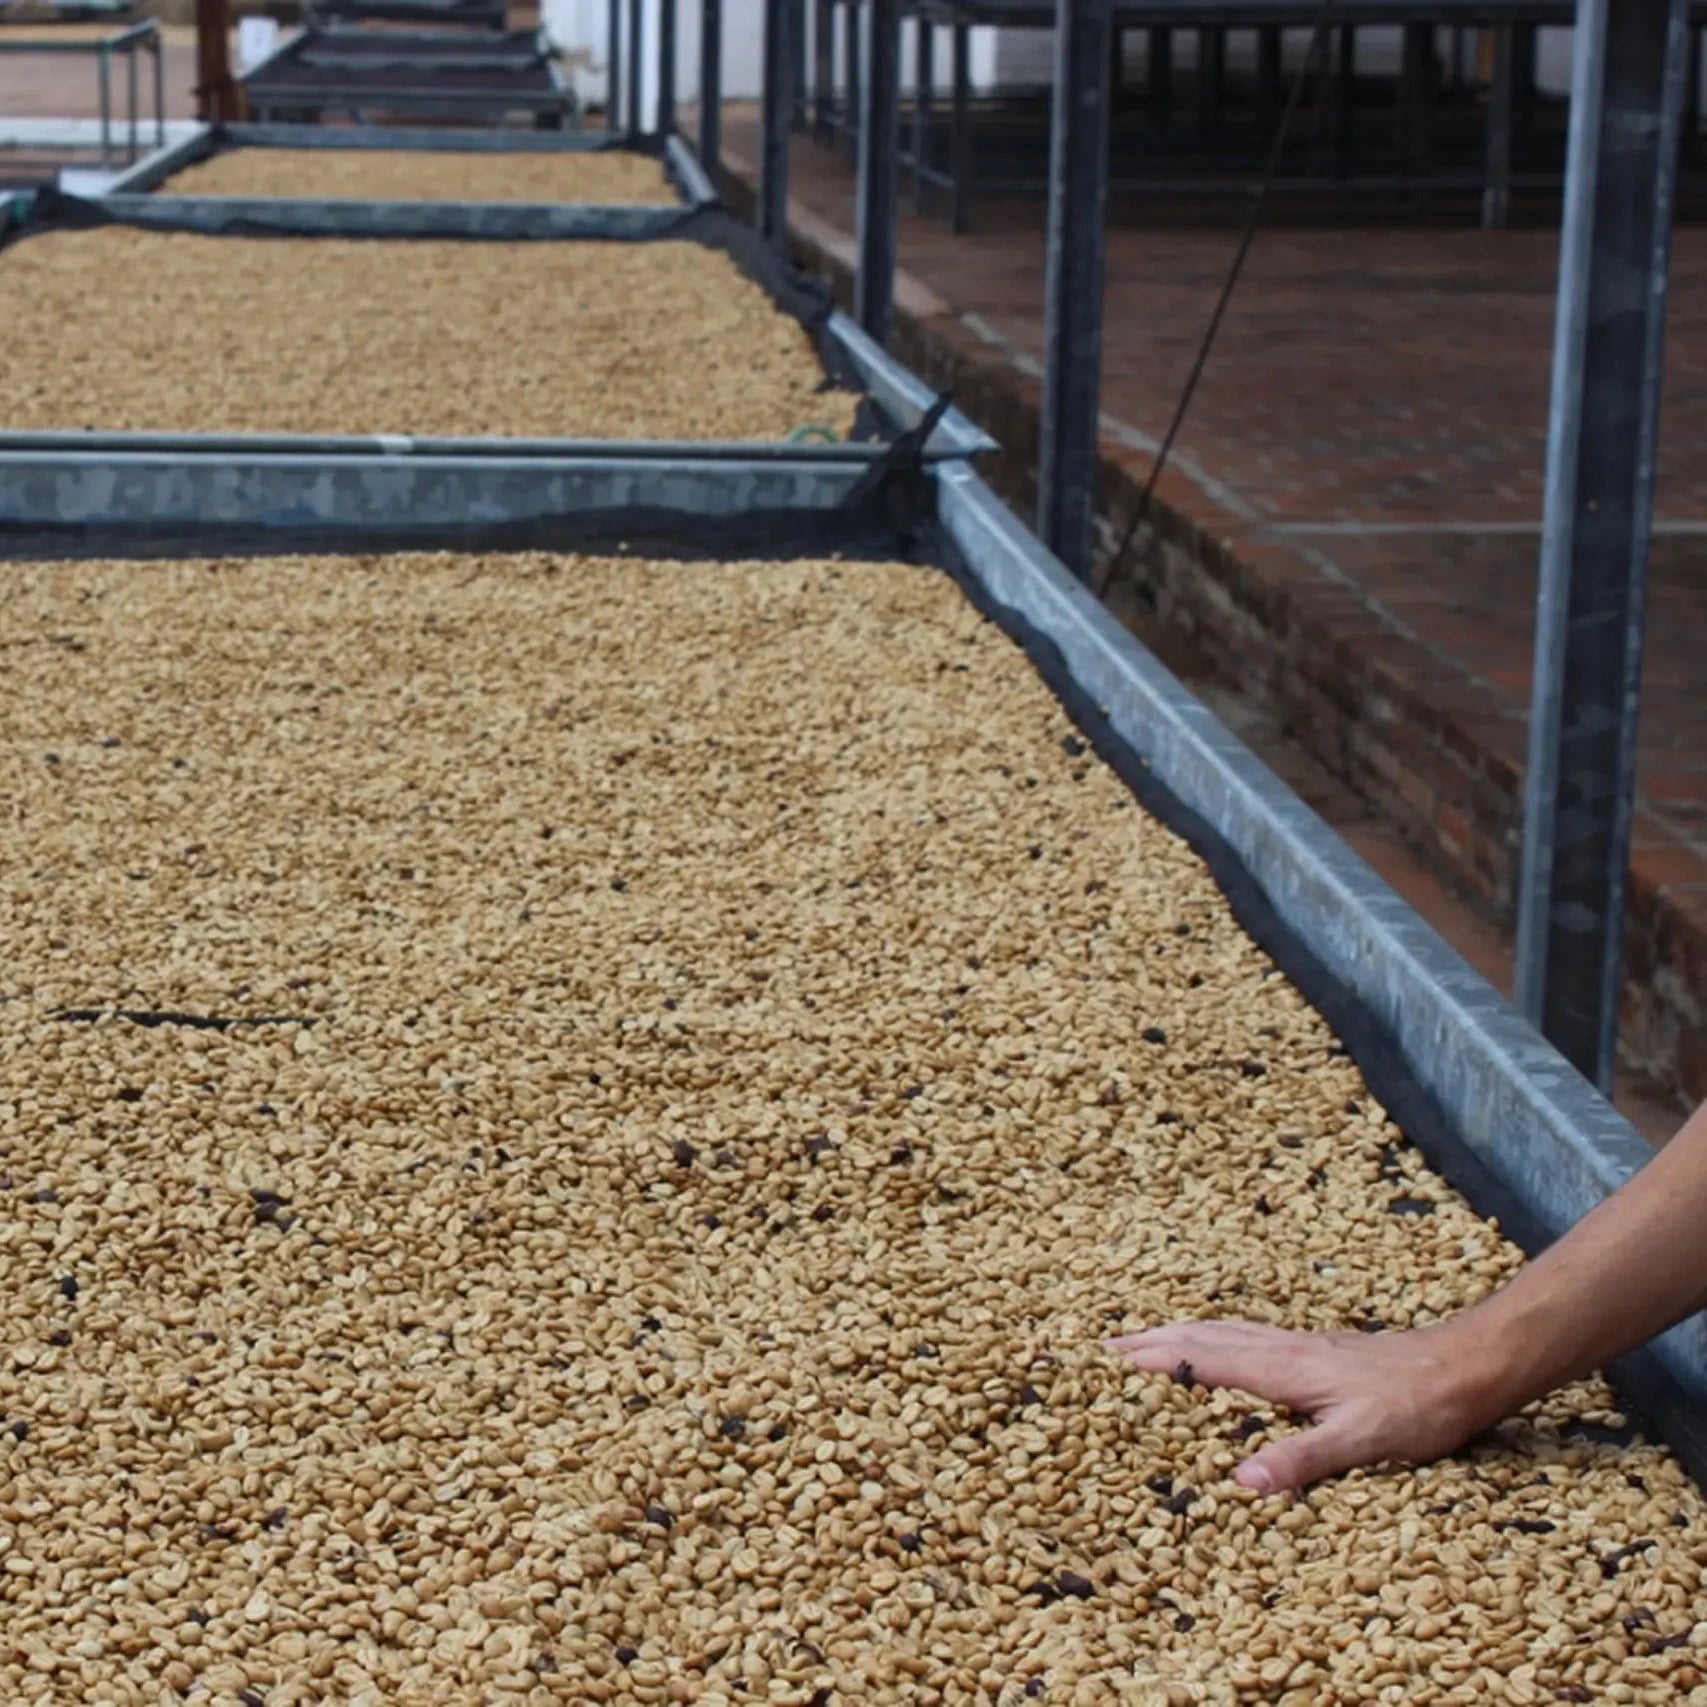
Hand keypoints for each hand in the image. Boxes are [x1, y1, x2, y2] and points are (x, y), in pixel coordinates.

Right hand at [1104, 1319, 1510, 1492]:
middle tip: (1101, 1348)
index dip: (1152, 1362)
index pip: (1201, 1360)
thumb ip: (1300, 1459)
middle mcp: (1282, 1347)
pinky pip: (1243, 1334)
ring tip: (1140, 1340)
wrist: (1467, 1367)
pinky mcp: (1314, 1349)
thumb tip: (1239, 1483)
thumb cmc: (1418, 1405)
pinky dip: (1208, 1336)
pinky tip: (1215, 1344)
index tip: (1103, 1363)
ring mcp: (1297, 1344)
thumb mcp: (1362, 1441)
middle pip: (1200, 1336)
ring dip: (1174, 1334)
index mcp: (1283, 1368)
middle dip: (1148, 1340)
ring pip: (1220, 1330)